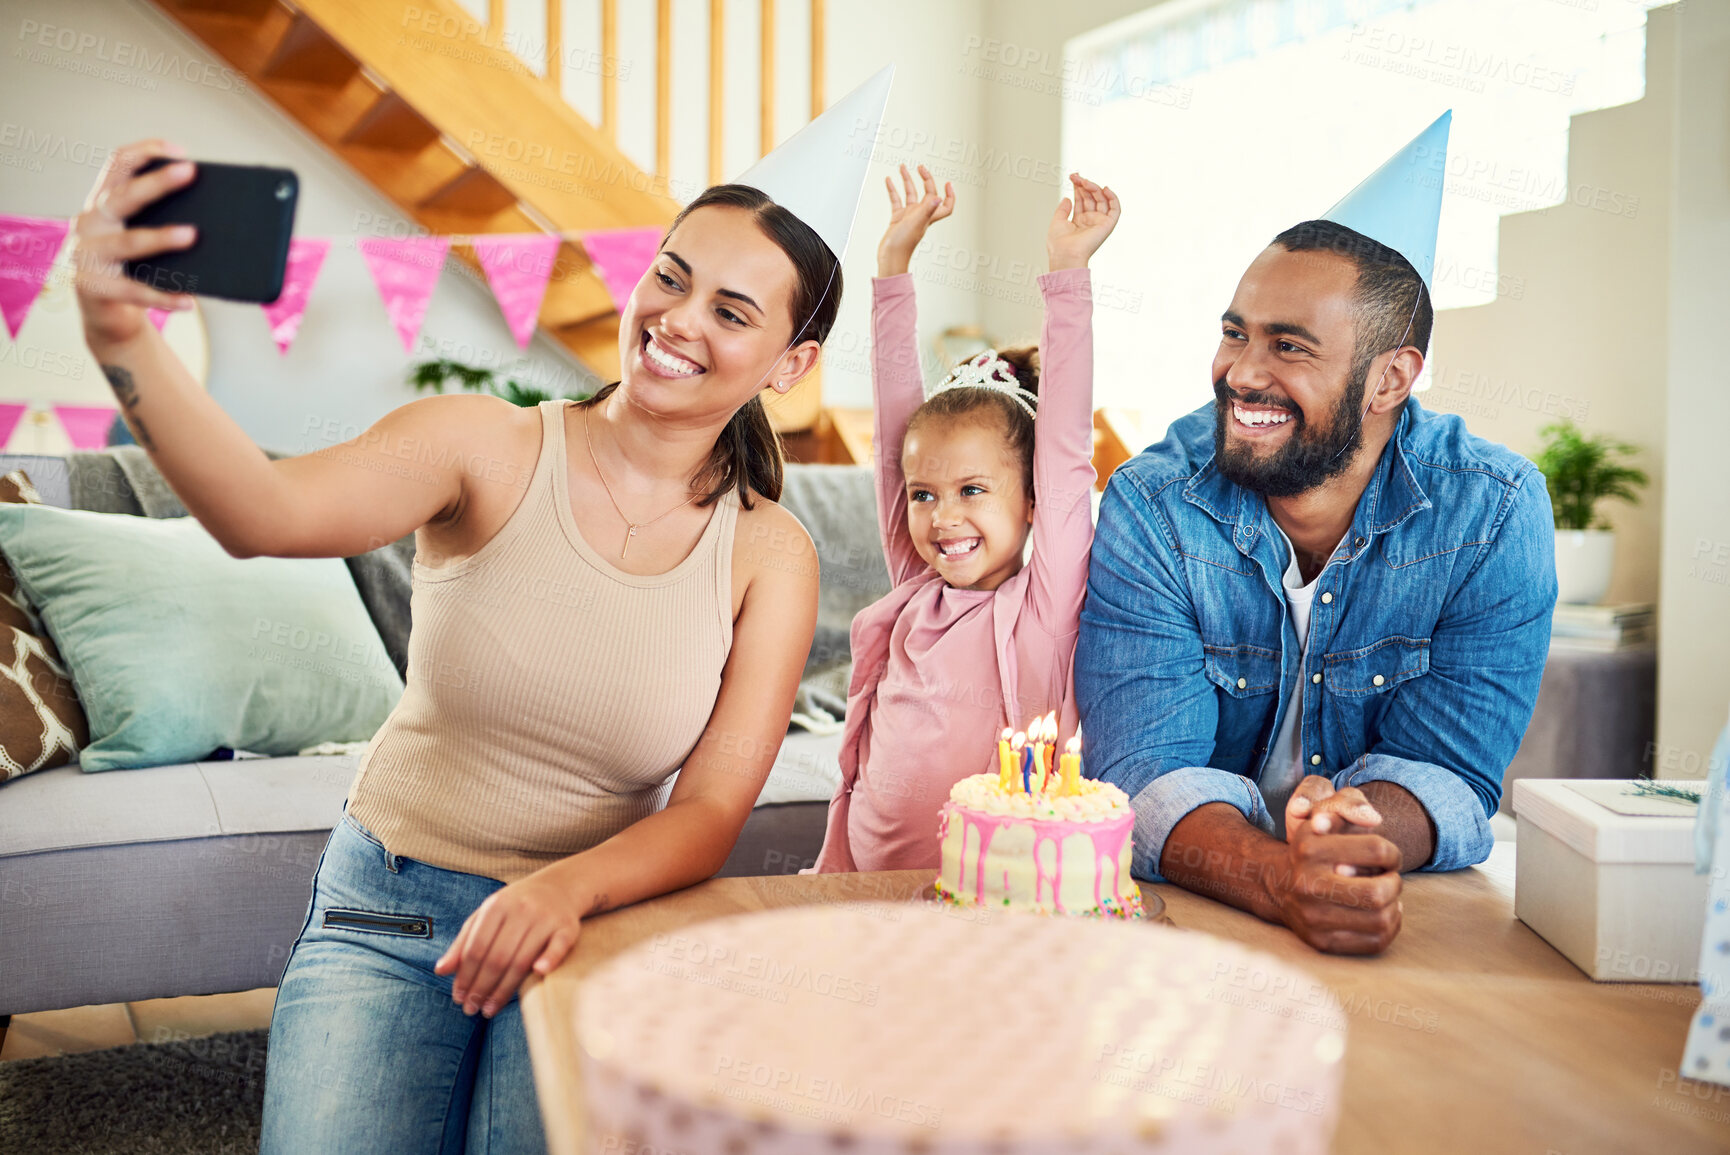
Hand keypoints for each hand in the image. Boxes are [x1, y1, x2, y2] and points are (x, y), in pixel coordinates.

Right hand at [70, 140, 199, 351]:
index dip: (145, 152)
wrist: (107, 316)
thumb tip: (218, 216)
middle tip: (190, 171)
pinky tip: (189, 301)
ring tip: (193, 235)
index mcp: (102, 204)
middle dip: (157, 183)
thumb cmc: (135, 269)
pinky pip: (134, 291)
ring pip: (128, 243)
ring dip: (161, 238)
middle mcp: (88, 223)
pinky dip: (163, 297)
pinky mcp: (92, 288)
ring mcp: (85, 255)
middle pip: (123, 197)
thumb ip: (163, 221)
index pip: (117, 165)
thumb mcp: (142, 238)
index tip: (179, 150)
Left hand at [433, 863, 587, 1017]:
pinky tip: (537, 975)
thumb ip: (463, 943)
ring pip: (522, 960)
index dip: (465, 976)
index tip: (458, 997)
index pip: (476, 948)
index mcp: (497, 906)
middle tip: (471, 1009)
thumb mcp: (485, 917)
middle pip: (497, 958)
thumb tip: (440, 971)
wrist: (559, 887)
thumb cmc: (515, 907)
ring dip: (504, 989)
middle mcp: (521, 910)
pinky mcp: (567, 926)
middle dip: (481, 987)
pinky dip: (549, 959)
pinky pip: (558, 946)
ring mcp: (545, 918)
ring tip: (489, 1009)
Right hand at [877, 163, 953, 277]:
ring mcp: (909, 216)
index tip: (948, 183)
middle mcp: (921, 215)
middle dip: (925, 179)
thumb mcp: (917, 223)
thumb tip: (938, 197)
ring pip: (910, 194)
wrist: (890, 255)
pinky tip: (890, 181)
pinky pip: (896, 200)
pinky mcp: (898, 218)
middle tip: (921, 168)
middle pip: (928, 193)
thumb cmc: (904, 244)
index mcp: (929, 216)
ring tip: (903, 168)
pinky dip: (893, 190)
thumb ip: (927, 210)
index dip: (950, 195)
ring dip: (907, 180)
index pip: (946, 205)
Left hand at [1046, 172, 1120, 271]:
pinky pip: (1115, 209)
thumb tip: (1068, 197)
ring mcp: (1099, 222)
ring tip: (1085, 182)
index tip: (1072, 176)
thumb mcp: (1057, 221)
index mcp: (1078, 221)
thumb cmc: (1059, 244)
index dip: (1078, 187)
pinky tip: (1105, 189)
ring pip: (1102, 200)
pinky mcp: (1107, 225)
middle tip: (1076, 177)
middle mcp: (1090, 221)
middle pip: (1091, 197)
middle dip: (1084, 185)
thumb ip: (1063, 209)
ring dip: (1094, 188)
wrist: (1065, 254)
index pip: (1082, 199)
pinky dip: (1113, 198)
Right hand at [1264, 776, 1403, 953]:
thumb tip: (1373, 818)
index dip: (1393, 853)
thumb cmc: (1314, 848)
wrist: (1279, 884)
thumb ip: (1346, 806)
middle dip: (1395, 883)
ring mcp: (1312, 918)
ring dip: (1394, 906)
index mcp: (1309, 850)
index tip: (1390, 856)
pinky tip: (1382, 913)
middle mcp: (1306, 885)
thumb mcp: (1322, 818)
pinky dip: (1389, 927)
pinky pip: (1375, 942)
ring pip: (1381, 920)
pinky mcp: (1321, 942)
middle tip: (1391, 878)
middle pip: (1379, 892)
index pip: (1377, 850)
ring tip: (1387, 895)